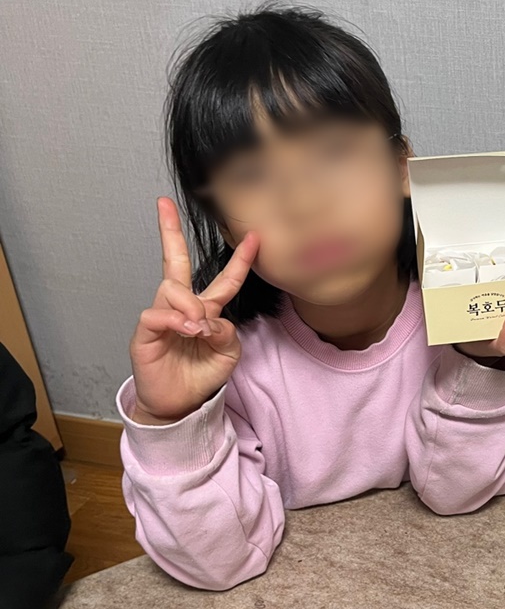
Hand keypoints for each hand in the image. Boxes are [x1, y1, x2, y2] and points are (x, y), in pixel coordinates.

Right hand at [129, 198, 258, 424]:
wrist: (179, 403)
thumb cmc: (201, 376)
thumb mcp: (228, 354)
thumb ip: (227, 332)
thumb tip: (209, 317)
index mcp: (206, 310)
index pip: (224, 280)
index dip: (240, 261)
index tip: (255, 238)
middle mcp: (181, 307)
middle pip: (175, 263)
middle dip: (169, 232)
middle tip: (164, 204)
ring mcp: (161, 316)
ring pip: (172, 289)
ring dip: (190, 305)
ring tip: (198, 328)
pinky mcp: (145, 332)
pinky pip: (157, 313)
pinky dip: (176, 320)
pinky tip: (186, 330)